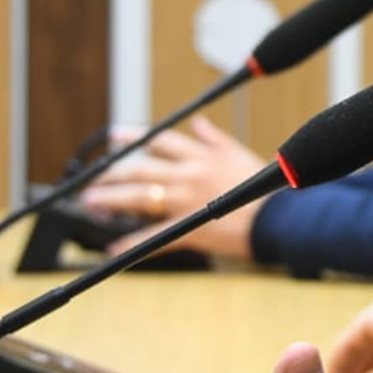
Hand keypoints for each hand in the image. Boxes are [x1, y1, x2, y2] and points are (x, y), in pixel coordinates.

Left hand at [78, 115, 266, 259]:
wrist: (281, 217)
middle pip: (141, 169)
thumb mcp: (240, 154)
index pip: (161, 140)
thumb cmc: (267, 187)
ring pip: (138, 198)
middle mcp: (190, 175)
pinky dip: (131, 245)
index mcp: (202, 156)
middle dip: (112, 172)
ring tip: (91, 202)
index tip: (113, 137)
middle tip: (94, 178)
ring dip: (110, 200)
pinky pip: (153, 237)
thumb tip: (198, 123)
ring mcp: (187, 202)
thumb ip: (215, 139)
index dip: (134, 137)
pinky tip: (112, 249)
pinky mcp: (190, 229)